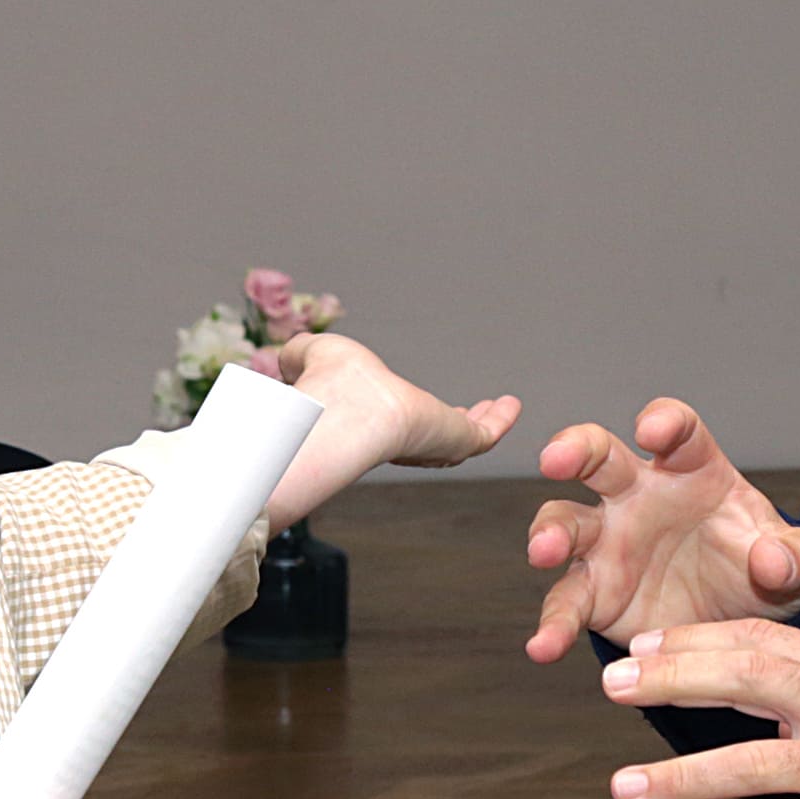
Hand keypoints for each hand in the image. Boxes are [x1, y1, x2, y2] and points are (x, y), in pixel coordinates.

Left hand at [256, 333, 520, 529]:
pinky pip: (486, 435)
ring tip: (497, 409)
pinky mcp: (457, 441)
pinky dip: (501, 420)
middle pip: (433, 435)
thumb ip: (299, 356)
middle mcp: (403, 437)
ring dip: (480, 422)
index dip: (404, 416)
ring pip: (462, 437)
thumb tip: (288, 357)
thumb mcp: (313, 355)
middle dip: (449, 425)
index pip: (392, 424)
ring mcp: (432, 442)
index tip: (414, 409)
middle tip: (465, 417)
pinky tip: (511, 405)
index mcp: (373, 420)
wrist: (353, 415)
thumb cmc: (329, 389)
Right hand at [524, 399, 799, 662]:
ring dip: (550, 532)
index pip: (677, 431)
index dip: (664, 422)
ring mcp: (610, 543)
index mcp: (692, 470)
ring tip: (544, 552)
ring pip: (566, 522)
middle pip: (598, 456)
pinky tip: (545, 645)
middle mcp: (639, 496)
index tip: (654, 430)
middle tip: (556, 459)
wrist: (744, 625)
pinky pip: (566, 603)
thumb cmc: (765, 571)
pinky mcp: (596, 594)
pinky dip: (553, 624)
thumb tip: (775, 560)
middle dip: (573, 449)